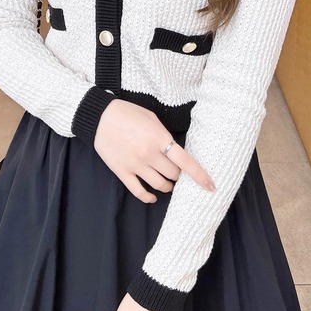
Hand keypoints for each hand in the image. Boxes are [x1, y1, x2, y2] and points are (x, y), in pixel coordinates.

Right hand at [94, 99, 215, 203]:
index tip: (211, 186)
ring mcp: (135, 165)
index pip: (185, 162)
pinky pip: (139, 191)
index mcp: (159, 138)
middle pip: (174, 175)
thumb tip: (174, 151)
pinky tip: (152, 197)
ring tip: (168, 183)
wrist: (99, 117)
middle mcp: (149, 154)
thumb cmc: (128, 113)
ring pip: (160, 185)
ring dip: (168, 186)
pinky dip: (148, 197)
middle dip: (179, 176)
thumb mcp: (152, 118)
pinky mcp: (122, 171)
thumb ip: (165, 136)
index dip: (200, 176)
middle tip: (179, 173)